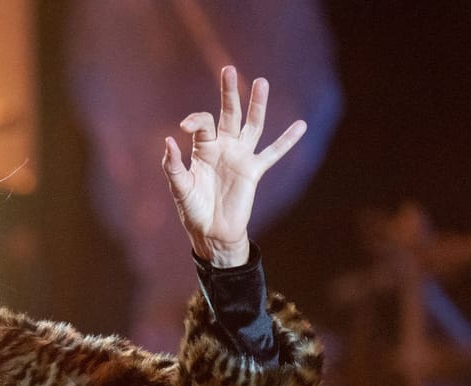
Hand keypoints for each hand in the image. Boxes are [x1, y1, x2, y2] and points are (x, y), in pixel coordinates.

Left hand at [163, 65, 306, 266]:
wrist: (211, 232)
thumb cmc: (192, 209)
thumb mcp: (179, 188)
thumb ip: (174, 166)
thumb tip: (169, 141)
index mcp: (203, 149)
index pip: (203, 124)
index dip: (195, 121)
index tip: (185, 127)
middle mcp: (223, 148)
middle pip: (229, 114)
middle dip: (229, 93)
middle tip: (228, 69)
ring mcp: (241, 157)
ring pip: (253, 125)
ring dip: (257, 105)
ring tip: (261, 82)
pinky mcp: (254, 171)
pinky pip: (273, 153)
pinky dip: (286, 141)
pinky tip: (301, 125)